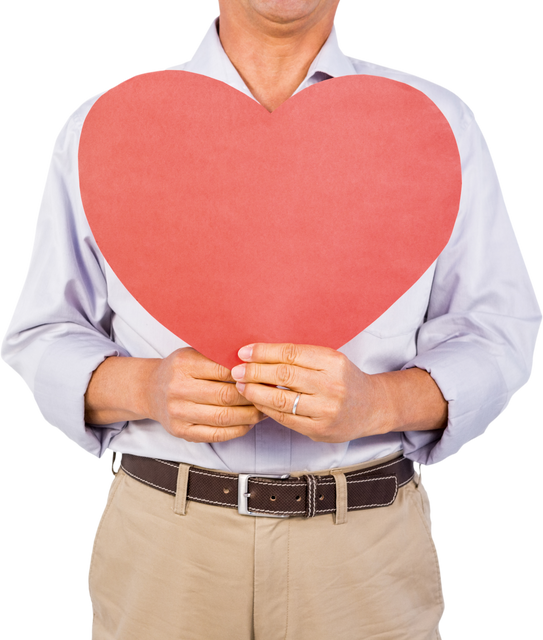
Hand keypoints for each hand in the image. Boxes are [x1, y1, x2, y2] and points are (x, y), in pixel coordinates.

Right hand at [145, 347, 266, 442]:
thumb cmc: (179, 369)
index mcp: (184, 365)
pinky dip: (238, 430)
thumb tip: (255, 363)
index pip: (223, 370)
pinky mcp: (182, 432)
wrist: (149, 390)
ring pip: (224, 417)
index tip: (263, 375)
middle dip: (252, 396)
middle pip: (226, 396)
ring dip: (250, 415)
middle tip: (269, 394)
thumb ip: (218, 356)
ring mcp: (179, 413)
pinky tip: (249, 423)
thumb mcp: (193, 353)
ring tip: (264, 410)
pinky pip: (216, 434)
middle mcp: (178, 389)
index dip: (247, 375)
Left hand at [230, 343, 388, 442]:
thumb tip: (259, 353)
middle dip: (254, 371)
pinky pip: (286, 419)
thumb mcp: (330, 360)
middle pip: (284, 375)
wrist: (372, 407)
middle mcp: (332, 385)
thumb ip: (301, 357)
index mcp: (333, 361)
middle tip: (237, 370)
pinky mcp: (320, 429)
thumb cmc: (345, 379)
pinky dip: (267, 409)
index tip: (244, 352)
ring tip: (241, 386)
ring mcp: (326, 410)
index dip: (263, 352)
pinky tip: (257, 402)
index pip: (291, 354)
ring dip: (256, 392)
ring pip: (281, 399)